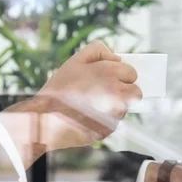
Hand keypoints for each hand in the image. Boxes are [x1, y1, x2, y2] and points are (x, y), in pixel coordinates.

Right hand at [10, 41, 141, 149]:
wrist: (46, 120)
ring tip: (92, 106)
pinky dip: (105, 120)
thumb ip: (98, 51)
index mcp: (110, 73)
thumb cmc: (60, 90)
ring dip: (115, 107)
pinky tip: (89, 117)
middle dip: (124, 92)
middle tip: (105, 93)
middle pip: (136, 93)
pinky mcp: (109, 130)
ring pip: (125, 109)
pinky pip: (114, 123)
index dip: (120, 76)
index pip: (132, 73)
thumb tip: (118, 58)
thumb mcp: (75, 61)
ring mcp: (115, 114)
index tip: (109, 79)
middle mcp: (117, 93)